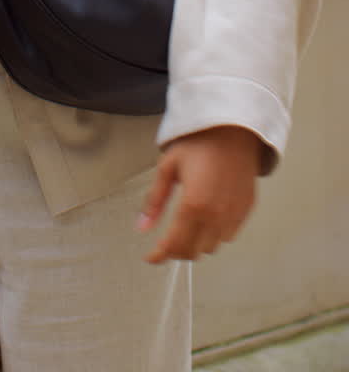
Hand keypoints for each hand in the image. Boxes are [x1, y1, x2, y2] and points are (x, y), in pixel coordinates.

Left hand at [138, 126, 261, 263]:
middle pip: (193, 252)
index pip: (174, 244)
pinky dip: (215, 235)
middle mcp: (215, 216)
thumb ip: (155, 200)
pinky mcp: (246, 212)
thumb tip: (142, 227)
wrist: (233, 130)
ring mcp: (233, 216)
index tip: (150, 258)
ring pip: (212, 247)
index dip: (159, 255)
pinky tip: (207, 219)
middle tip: (166, 240)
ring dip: (197, 243)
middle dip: (176, 250)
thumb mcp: (168, 166)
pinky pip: (228, 236)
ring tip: (187, 228)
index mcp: (193, 205)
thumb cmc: (199, 144)